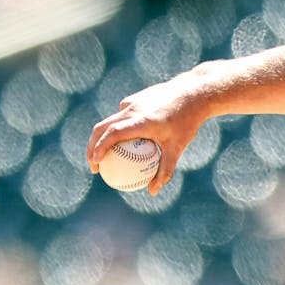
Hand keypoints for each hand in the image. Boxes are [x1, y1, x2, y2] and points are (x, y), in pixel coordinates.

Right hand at [87, 74, 207, 193]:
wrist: (192, 93)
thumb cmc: (186, 122)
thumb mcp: (177, 148)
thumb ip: (164, 170)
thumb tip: (153, 192)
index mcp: (140, 120)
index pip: (112, 133)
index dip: (99, 147)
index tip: (95, 163)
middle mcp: (131, 109)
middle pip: (102, 127)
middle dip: (92, 146)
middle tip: (94, 166)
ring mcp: (131, 102)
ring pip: (110, 120)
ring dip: (101, 137)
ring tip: (104, 156)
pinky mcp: (134, 99)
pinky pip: (121, 116)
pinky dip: (117, 129)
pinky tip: (124, 144)